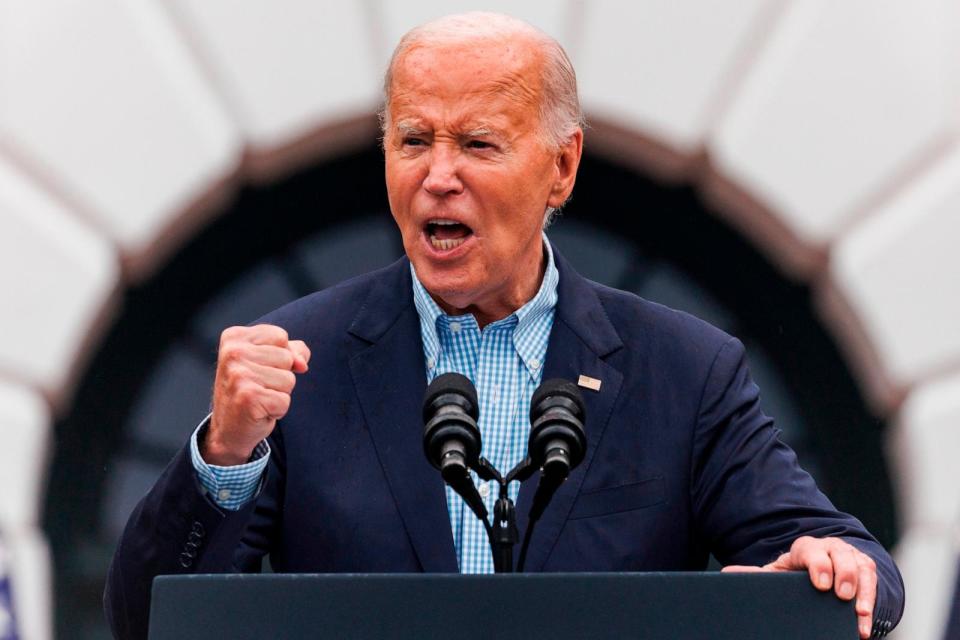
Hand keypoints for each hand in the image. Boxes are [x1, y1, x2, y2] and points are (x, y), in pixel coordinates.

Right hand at [204, 324, 310, 464]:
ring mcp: (239, 375)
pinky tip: (260, 411)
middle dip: (281, 376)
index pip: (281, 336)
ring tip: (259, 398)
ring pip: (289, 379)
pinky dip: (278, 410)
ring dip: (279, 393)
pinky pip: (285, 400)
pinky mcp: (248, 398)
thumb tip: (302, 363)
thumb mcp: (267, 362)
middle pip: (287, 357)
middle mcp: (233, 353)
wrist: (228, 430)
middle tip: (258, 387)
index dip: (280, 356)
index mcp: (234, 337)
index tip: (259, 368)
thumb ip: (291, 351)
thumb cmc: (249, 391)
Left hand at [722, 536, 876, 638]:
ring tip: (858, 613)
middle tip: (841, 596)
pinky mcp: (865, 568)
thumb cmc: (796, 573)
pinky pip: (872, 581)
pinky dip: (871, 600)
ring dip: (862, 590)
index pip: (811, 550)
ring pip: (860, 566)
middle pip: (840, 555)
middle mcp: (830, 548)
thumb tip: (726, 573)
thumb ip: (755, 574)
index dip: (817, 564)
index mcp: (805, 548)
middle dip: (843, 574)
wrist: (822, 566)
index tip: (820, 584)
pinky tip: (865, 621)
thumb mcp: (778, 574)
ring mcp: (849, 556)